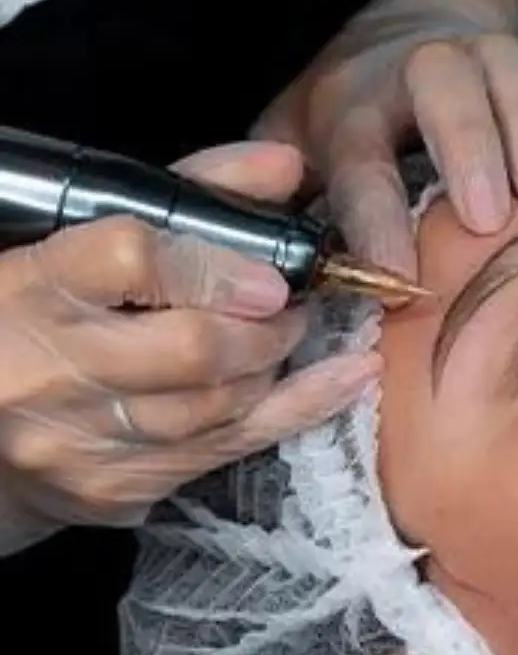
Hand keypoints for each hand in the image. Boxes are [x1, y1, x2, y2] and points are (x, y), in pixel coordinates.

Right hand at [0, 141, 379, 556]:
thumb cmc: (37, 316)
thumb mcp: (86, 240)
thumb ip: (185, 197)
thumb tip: (285, 165)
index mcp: (28, 287)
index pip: (131, 259)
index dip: (216, 265)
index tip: (271, 277)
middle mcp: (46, 371)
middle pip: (194, 348)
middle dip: (267, 326)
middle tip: (292, 305)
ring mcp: (78, 440)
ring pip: (219, 405)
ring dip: (275, 365)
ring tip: (291, 334)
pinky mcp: (114, 489)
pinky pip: (227, 449)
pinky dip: (300, 410)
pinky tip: (348, 379)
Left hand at [252, 0, 517, 275]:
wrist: (407, 33)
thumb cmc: (351, 119)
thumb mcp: (296, 153)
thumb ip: (289, 210)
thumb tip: (298, 284)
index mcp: (350, 107)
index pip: (360, 162)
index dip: (377, 220)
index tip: (398, 280)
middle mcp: (413, 72)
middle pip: (439, 85)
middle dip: (465, 147)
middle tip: (485, 217)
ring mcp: (480, 58)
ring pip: (507, 71)